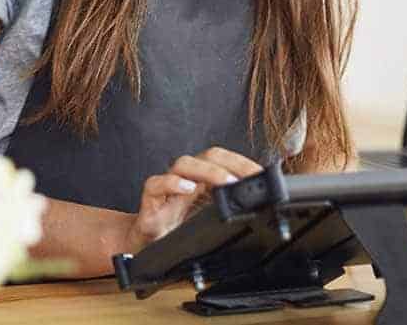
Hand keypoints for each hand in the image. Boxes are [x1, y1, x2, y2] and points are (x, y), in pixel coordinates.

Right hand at [120, 147, 263, 253]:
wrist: (143, 249)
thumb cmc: (177, 233)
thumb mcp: (209, 223)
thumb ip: (228, 212)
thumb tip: (262, 209)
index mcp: (202, 183)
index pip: (224, 160)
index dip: (243, 163)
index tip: (263, 174)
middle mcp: (186, 180)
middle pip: (207, 156)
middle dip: (232, 163)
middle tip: (251, 178)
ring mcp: (167, 191)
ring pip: (184, 164)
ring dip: (208, 171)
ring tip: (227, 183)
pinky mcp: (150, 205)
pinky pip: (155, 185)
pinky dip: (171, 183)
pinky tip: (186, 188)